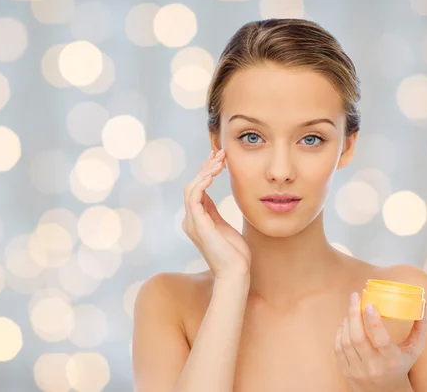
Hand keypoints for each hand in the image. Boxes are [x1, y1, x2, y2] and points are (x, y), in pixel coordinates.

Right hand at [182, 148, 250, 278]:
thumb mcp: (224, 227)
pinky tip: (214, 173)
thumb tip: (212, 198)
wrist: (236, 272)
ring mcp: (192, 223)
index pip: (197, 190)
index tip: (218, 158)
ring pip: (192, 188)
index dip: (205, 172)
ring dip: (205, 171)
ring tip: (220, 160)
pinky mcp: (198, 225)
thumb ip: (215, 213)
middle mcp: (191, 220)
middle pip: (193, 185)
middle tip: (220, 152)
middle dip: (205, 167)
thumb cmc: (235, 254)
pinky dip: (202, 183)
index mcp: (197, 221)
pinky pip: (194, 197)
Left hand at [334, 292, 426, 391]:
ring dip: (347, 321)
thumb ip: (420, 329)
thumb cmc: (401, 365)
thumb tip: (423, 305)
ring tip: (351, 309)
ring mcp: (358, 371)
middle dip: (354, 314)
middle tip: (355, 296)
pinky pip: (338, 349)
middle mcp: (373, 367)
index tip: (368, 304)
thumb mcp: (414, 350)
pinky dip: (340, 332)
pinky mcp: (346, 372)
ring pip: (346, 342)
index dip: (374, 321)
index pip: (381, 340)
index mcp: (391, 360)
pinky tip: (345, 323)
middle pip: (358, 338)